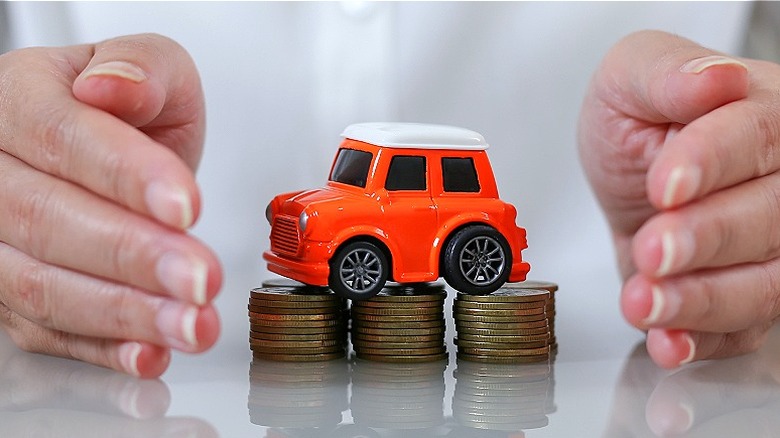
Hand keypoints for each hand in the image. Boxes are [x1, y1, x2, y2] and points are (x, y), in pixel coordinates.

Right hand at [0, 34, 221, 376]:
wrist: (112, 151)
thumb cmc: (128, 109)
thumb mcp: (150, 69)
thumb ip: (142, 70)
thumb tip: (114, 86)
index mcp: (18, 101)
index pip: (63, 137)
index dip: (125, 176)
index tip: (185, 206)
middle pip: (47, 220)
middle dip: (134, 256)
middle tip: (200, 277)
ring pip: (41, 284)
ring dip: (125, 314)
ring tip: (192, 323)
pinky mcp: (11, 293)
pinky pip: (45, 331)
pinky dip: (102, 349)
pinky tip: (151, 353)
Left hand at [579, 30, 779, 367]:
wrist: (629, 174)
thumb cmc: (636, 122)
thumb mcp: (630, 79)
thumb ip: (665, 75)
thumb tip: (713, 80)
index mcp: (765, 115)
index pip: (755, 136)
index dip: (711, 162)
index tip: (665, 185)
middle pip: (770, 216)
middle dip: (707, 239)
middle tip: (652, 250)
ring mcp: (768, 245)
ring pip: (765, 282)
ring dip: (703, 300)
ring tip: (644, 302)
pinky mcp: (743, 294)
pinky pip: (743, 329)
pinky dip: (704, 341)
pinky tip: (669, 342)